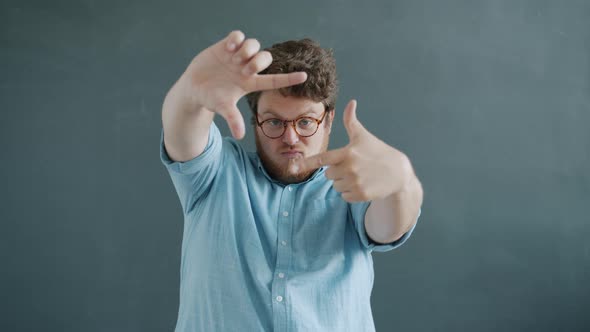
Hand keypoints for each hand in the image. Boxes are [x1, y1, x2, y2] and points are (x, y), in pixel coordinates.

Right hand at [176, 30, 307, 138]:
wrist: (193, 88)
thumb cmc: (210, 99)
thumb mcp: (222, 108)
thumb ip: (233, 119)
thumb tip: (240, 136)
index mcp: (250, 83)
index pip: (274, 80)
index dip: (289, 78)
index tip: (305, 76)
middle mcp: (247, 68)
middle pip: (265, 58)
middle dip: (259, 61)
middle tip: (244, 70)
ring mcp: (236, 56)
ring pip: (254, 44)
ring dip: (248, 50)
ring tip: (234, 59)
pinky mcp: (225, 47)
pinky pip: (238, 36)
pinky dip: (236, 39)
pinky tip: (228, 48)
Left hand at [296, 100, 412, 201]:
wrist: (398, 172)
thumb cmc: (378, 151)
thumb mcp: (364, 136)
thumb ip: (351, 121)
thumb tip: (351, 102)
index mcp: (347, 153)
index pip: (322, 159)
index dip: (306, 162)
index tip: (293, 166)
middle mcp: (349, 169)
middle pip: (328, 174)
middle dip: (337, 171)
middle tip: (354, 166)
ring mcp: (355, 183)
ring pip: (336, 186)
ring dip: (344, 182)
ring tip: (360, 175)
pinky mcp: (360, 195)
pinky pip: (344, 196)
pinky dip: (351, 192)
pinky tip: (363, 184)